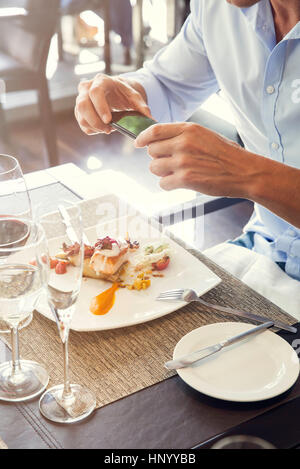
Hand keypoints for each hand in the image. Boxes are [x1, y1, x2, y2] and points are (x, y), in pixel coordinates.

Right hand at [75, 74, 151, 134]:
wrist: (116, 92)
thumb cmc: (125, 93)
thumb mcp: (135, 96)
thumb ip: (142, 106)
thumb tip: (150, 118)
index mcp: (101, 81)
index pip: (95, 93)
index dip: (100, 107)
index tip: (109, 121)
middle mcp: (87, 87)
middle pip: (82, 105)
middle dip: (95, 121)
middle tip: (108, 130)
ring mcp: (81, 98)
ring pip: (80, 115)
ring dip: (94, 127)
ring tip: (107, 129)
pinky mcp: (80, 109)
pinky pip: (81, 122)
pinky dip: (91, 129)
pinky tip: (102, 129)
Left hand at [135, 122, 261, 197]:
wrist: (244, 172)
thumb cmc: (227, 155)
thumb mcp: (205, 135)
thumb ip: (183, 135)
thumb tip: (160, 140)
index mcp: (189, 129)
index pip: (155, 131)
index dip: (143, 137)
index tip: (138, 143)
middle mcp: (183, 143)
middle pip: (152, 151)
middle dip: (158, 158)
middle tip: (170, 163)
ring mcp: (183, 161)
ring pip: (154, 168)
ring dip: (162, 172)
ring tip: (177, 173)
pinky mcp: (185, 179)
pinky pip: (163, 183)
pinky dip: (169, 185)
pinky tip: (181, 183)